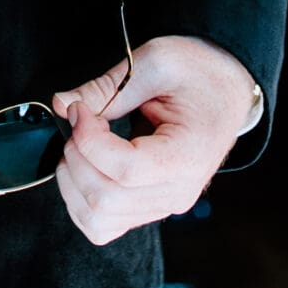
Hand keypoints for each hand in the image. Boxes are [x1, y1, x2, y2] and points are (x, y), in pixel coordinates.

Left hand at [50, 35, 257, 245]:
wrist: (225, 89)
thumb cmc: (197, 72)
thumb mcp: (154, 62)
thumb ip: (105, 87)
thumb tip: (62, 104)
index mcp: (187, 156)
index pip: (125, 170)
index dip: (88, 140)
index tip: (79, 109)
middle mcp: (177, 192)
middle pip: (106, 200)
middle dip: (76, 157)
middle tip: (79, 121)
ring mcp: (164, 205)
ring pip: (99, 220)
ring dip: (72, 181)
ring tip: (80, 143)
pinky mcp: (150, 207)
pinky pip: (104, 225)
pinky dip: (80, 200)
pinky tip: (84, 165)